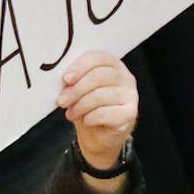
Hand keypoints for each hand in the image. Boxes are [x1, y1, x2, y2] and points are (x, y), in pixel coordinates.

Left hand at [56, 51, 138, 193]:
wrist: (99, 136)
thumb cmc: (88, 108)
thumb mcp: (79, 90)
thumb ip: (74, 80)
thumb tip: (63, 80)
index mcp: (113, 65)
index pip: (99, 57)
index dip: (81, 66)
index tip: (66, 78)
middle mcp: (126, 78)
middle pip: (99, 76)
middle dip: (77, 89)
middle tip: (62, 100)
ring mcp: (130, 96)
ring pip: (101, 95)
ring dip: (80, 106)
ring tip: (71, 113)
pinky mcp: (129, 114)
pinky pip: (105, 113)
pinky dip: (90, 117)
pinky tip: (85, 120)